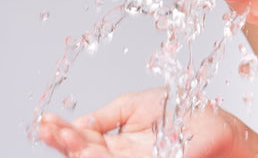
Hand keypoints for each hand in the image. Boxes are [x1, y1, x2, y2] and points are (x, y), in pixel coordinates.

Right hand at [38, 88, 237, 157]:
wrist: (209, 121)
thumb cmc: (175, 111)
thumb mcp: (133, 106)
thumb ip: (105, 117)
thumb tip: (75, 124)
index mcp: (116, 142)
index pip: (84, 139)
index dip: (64, 132)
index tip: (46, 121)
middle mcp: (121, 156)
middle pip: (87, 155)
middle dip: (67, 142)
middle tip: (50, 128)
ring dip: (80, 151)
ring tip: (66, 136)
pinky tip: (90, 149)